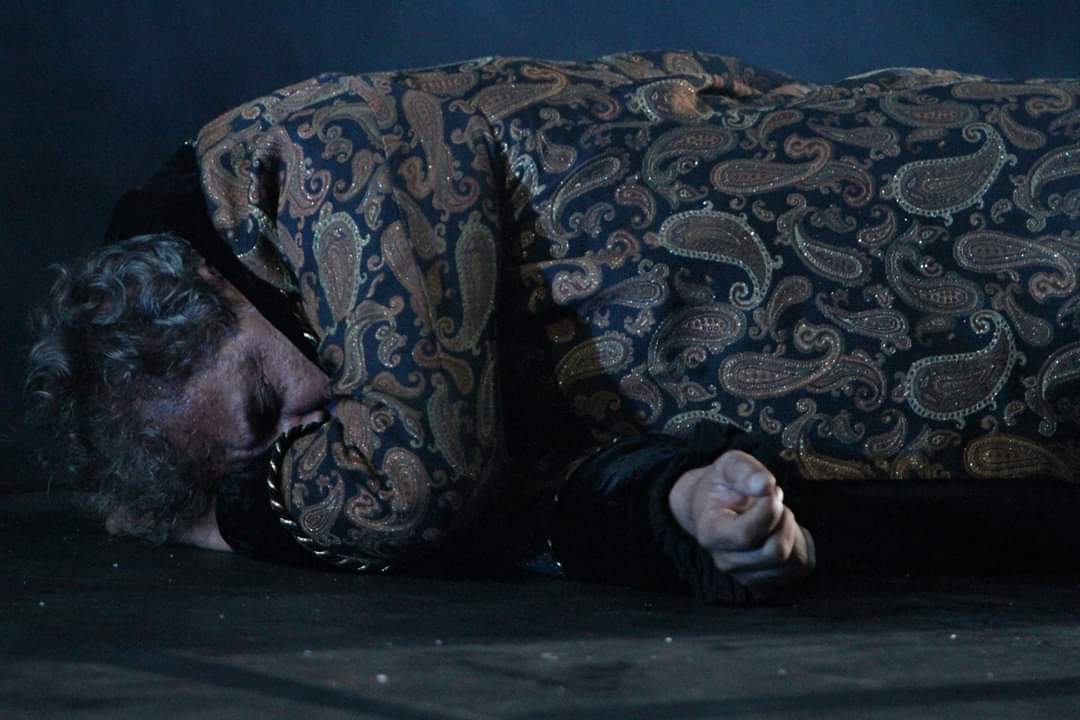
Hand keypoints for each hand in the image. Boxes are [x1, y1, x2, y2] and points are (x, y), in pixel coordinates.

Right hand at [668, 449, 814, 598]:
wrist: (712, 509)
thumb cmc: (722, 486)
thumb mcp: (729, 465)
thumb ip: (746, 471)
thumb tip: (765, 485)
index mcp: (712, 534)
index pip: (748, 535)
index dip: (769, 511)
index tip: (771, 490)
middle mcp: (726, 562)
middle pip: (775, 552)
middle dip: (784, 520)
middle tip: (776, 501)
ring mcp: (746, 576)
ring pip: (792, 562)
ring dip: (793, 531)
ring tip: (777, 515)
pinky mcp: (766, 582)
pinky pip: (800, 567)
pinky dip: (800, 545)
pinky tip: (782, 530)